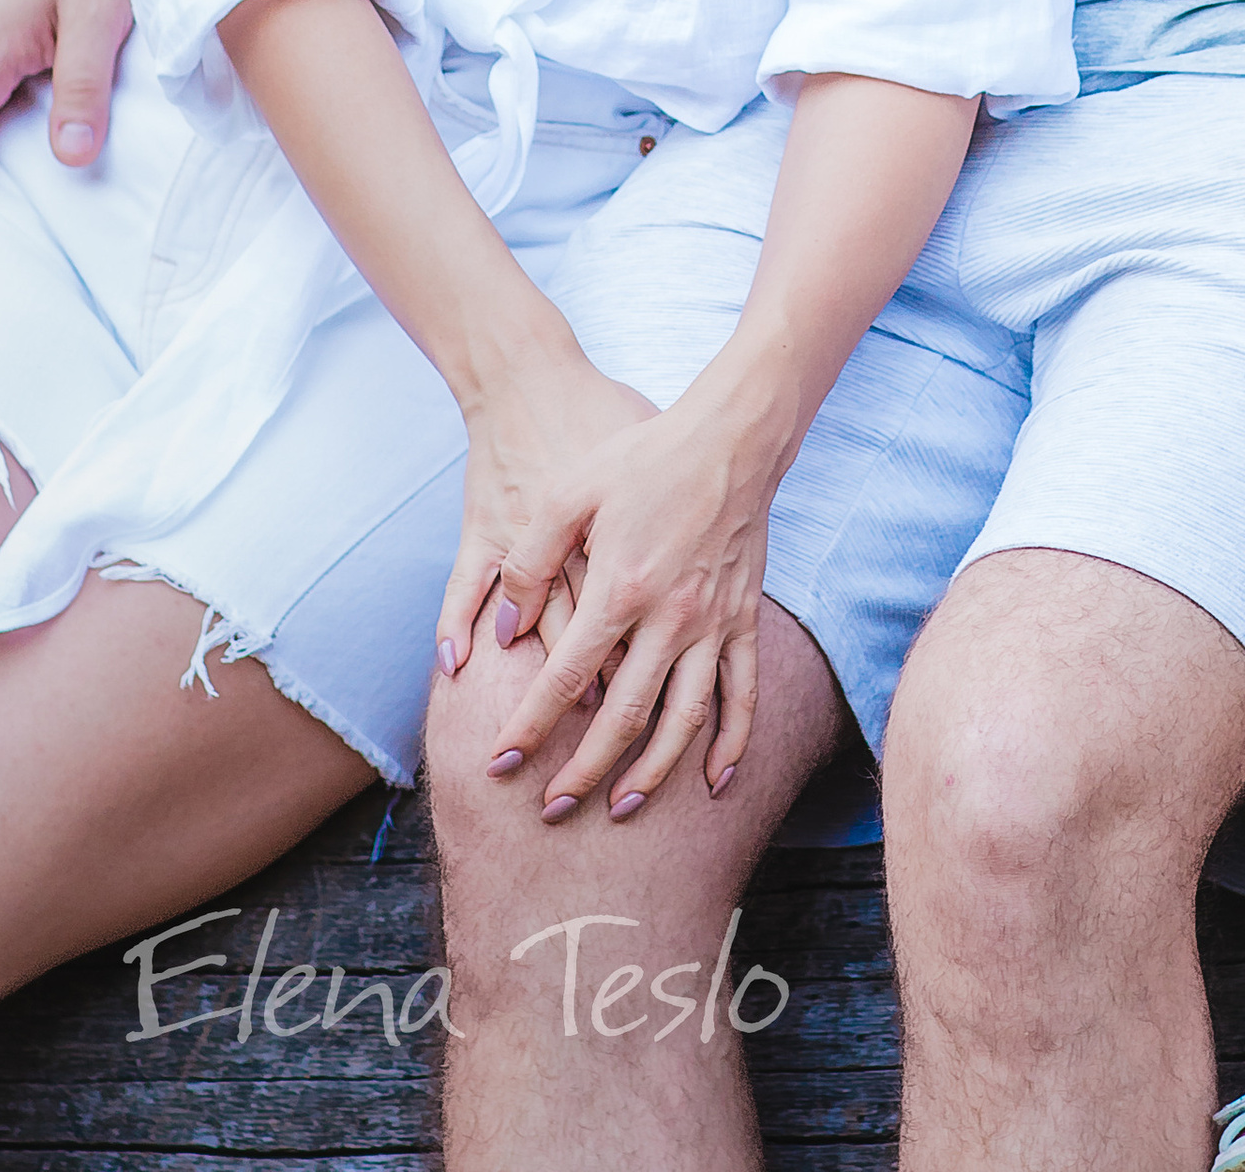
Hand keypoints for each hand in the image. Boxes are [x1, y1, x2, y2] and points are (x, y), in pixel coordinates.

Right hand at [0, 0, 133, 166]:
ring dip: (17, 107)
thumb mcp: (100, 15)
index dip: (9, 159)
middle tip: (71, 136)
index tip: (31, 180)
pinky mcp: (2, 8)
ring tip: (69, 112)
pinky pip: (4, 60)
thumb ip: (82, 88)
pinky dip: (21, 82)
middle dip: (15, 128)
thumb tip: (70, 159)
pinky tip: (54, 86)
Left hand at [449, 345, 791, 818]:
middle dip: (585, 771)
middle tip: (552, 809)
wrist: (729, 436)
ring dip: (653, 772)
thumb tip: (506, 629)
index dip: (529, 727)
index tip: (501, 764)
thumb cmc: (643, 458)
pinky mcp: (744, 618)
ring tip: (622, 807)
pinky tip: (715, 780)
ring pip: (685, 718)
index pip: (565, 678)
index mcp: (621, 587)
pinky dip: (732, 743)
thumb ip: (530, 560)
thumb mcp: (568, 493)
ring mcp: (713, 622)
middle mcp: (671, 617)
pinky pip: (743, 692)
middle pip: (624, 715)